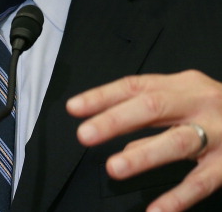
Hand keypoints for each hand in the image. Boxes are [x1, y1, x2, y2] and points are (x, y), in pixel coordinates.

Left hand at [66, 71, 221, 211]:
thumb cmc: (215, 108)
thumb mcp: (186, 96)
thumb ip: (154, 109)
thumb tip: (116, 132)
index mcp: (181, 84)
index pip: (135, 85)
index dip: (103, 95)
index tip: (75, 107)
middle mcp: (198, 103)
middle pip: (152, 106)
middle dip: (116, 120)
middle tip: (86, 134)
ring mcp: (215, 134)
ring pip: (178, 142)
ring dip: (144, 154)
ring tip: (114, 168)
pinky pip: (202, 182)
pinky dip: (178, 197)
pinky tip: (156, 210)